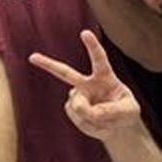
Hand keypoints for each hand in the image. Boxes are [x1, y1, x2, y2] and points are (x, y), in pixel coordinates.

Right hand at [28, 30, 144, 141]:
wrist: (119, 128)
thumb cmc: (126, 113)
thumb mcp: (129, 111)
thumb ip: (111, 110)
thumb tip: (84, 110)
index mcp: (105, 77)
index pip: (99, 59)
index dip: (92, 46)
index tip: (85, 32)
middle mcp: (88, 84)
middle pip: (66, 73)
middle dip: (48, 64)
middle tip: (32, 57)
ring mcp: (78, 98)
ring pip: (78, 106)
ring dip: (93, 117)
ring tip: (106, 121)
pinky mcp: (73, 111)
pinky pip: (77, 118)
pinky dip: (90, 126)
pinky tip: (97, 124)